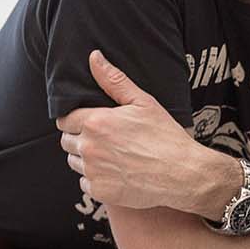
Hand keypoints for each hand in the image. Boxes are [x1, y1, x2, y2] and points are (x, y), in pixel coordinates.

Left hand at [57, 50, 221, 211]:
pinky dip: (96, 180)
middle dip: (80, 139)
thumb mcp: (144, 103)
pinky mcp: (99, 191)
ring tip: (113, 158)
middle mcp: (90, 146)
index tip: (89, 124)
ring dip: (86, 160)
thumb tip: (94, 57)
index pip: (65, 119)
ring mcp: (93, 170)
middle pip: (66, 142)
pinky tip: (117, 175)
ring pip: (74, 163)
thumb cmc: (167, 137)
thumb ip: (114, 80)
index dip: (75, 121)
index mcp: (97, 122)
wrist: (184, 175)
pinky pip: (85, 183)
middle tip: (105, 142)